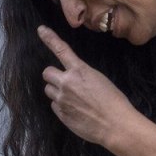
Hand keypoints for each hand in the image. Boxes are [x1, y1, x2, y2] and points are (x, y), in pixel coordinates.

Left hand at [36, 26, 134, 146]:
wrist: (115, 125)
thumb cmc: (114, 101)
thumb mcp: (99, 80)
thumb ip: (82, 76)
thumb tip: (72, 79)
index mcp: (79, 70)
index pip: (61, 50)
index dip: (49, 38)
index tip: (41, 30)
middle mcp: (66, 83)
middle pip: (46, 73)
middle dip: (53, 76)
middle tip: (65, 82)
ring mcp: (61, 99)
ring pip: (48, 90)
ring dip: (56, 91)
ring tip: (73, 98)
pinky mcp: (60, 113)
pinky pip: (54, 105)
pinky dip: (61, 106)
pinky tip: (75, 110)